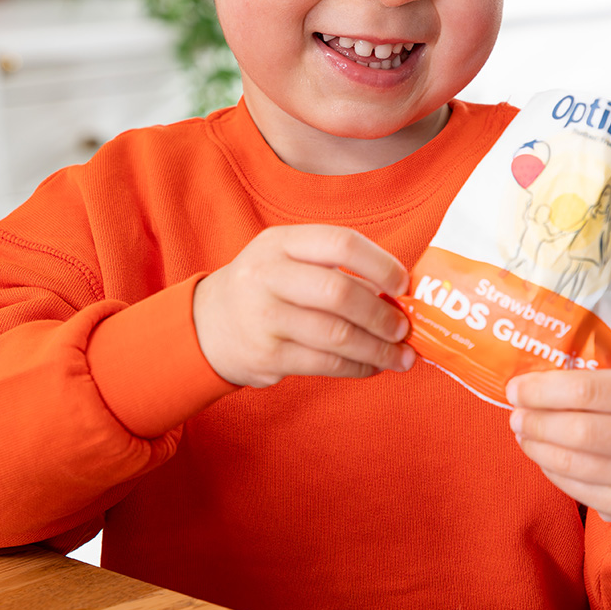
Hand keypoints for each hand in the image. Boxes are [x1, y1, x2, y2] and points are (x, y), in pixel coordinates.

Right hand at [192, 225, 415, 387]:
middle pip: (339, 292)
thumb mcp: (287, 258)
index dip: (380, 264)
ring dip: (377, 348)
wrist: (206, 324)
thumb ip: (333, 266)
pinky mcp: (267, 356)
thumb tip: (398, 293)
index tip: (403, 284)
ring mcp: (265, 317)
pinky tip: (373, 366)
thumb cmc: (266, 286)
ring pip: (336, 334)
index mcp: (281, 242)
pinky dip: (358, 366)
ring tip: (401, 355)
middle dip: (381, 314)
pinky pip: (324, 363)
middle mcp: (268, 275)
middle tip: (404, 328)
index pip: (341, 243)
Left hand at [507, 369, 610, 521]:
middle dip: (536, 422)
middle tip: (515, 414)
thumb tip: (528, 388)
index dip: (542, 391)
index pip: (587, 391)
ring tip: (522, 433)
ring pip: (574, 464)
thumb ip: (592, 382)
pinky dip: (551, 470)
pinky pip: (576, 489)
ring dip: (537, 447)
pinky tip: (543, 454)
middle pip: (579, 432)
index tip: (515, 388)